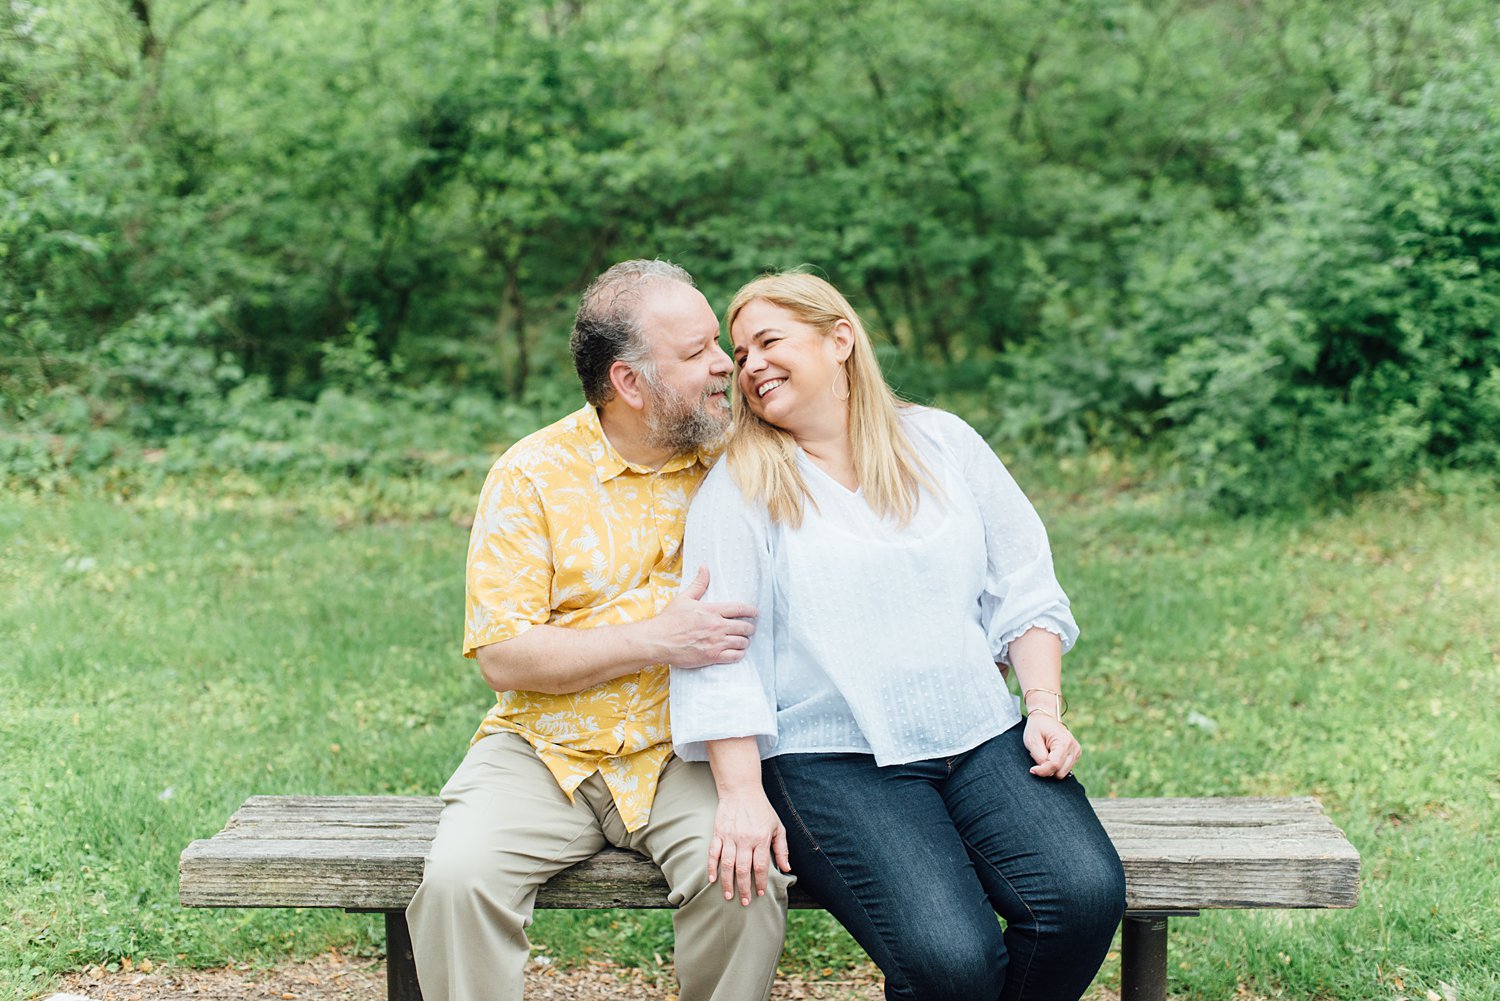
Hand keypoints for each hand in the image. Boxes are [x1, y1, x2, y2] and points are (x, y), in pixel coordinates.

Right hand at [654, 566, 756, 667]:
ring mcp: (716, 642)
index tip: (755, 613)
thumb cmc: (669, 620)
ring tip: (743, 640)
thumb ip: (698, 584)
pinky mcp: (712, 657)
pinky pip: (735, 656)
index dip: (751, 611)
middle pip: (745, 627)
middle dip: (750, 628)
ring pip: (742, 642)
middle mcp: (717, 626)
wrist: (658, 641)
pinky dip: (739, 654)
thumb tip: (705, 568)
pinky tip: (737, 652)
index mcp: (711, 611)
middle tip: (749, 628)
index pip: (739, 609)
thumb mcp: (684, 598)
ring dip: (745, 641)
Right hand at [708, 785, 790, 905]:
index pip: (761, 866)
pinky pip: (713, 853)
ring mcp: (730, 836)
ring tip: (729, 895)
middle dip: (744, 888)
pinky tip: (712, 879)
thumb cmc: (762, 809)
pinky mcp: (718, 833)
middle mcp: (745, 839)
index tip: (761, 894)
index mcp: (761, 838)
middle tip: (744, 902)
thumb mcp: (778, 826)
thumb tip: (786, 868)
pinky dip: (711, 867)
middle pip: (744, 869)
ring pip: (727, 864)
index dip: (761, 882)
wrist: (741, 790)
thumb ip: (782, 848)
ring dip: (727, 882)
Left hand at [1023, 712, 1080, 778]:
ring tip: (1045, 754)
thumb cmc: (1037, 727)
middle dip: (1047, 769)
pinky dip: (1056, 766)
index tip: (1032, 770)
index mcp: (1064, 742)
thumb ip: (1039, 757)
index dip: (1042, 771)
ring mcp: (1076, 752)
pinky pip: (1064, 770)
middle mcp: (1074, 748)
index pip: (1054, 765)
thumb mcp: (1032, 740)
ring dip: (1051, 768)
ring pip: (1062, 773)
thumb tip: (1044, 771)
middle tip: (1039, 756)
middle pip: (1059, 772)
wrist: (1045, 718)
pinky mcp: (1075, 755)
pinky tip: (1051, 755)